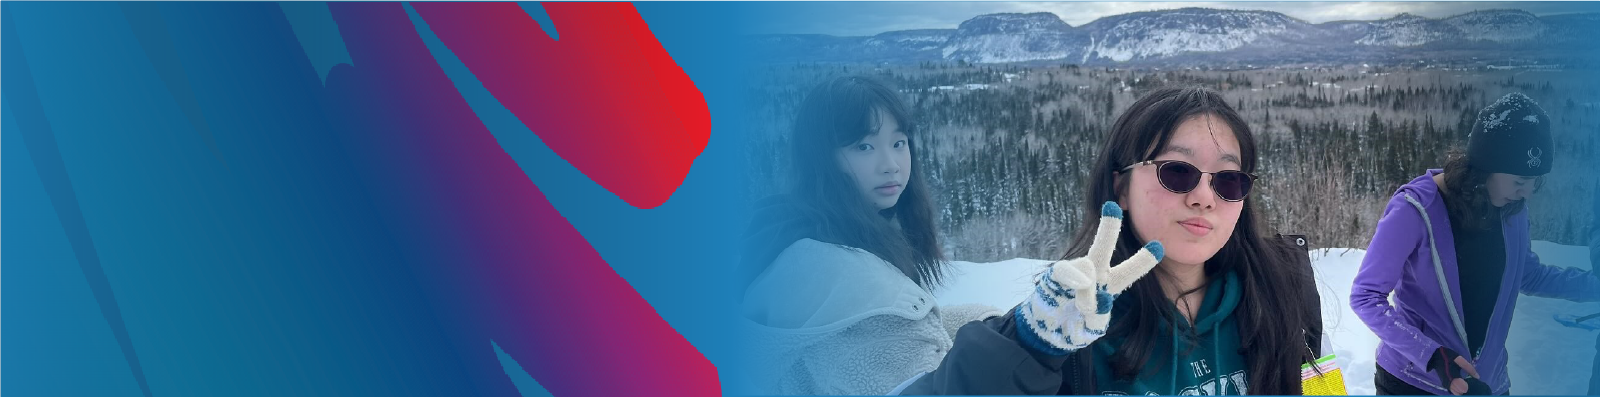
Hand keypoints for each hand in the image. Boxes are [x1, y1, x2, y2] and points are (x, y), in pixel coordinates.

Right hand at [1017, 202, 1163, 354]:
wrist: (1046, 332)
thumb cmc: (1074, 326)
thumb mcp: (1092, 327)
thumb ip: (1096, 312)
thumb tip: (1087, 282)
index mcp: (1109, 285)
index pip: (1129, 271)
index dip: (1142, 260)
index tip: (1159, 247)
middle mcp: (1092, 274)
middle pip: (1101, 247)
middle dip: (1108, 227)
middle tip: (1111, 207)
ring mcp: (1072, 273)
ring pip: (1086, 267)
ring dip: (1087, 291)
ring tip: (1083, 308)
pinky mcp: (1054, 275)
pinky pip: (1064, 271)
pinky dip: (1073, 279)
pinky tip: (1075, 287)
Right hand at [1431, 348, 1487, 394]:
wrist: (1434, 356)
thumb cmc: (1448, 357)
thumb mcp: (1460, 360)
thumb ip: (1469, 368)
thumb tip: (1477, 377)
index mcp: (1453, 376)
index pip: (1464, 388)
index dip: (1469, 388)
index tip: (1474, 384)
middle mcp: (1449, 383)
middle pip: (1460, 392)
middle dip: (1467, 390)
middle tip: (1472, 385)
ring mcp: (1446, 384)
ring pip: (1456, 393)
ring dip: (1462, 391)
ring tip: (1467, 385)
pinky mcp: (1445, 384)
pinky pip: (1453, 391)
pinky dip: (1458, 391)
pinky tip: (1462, 386)